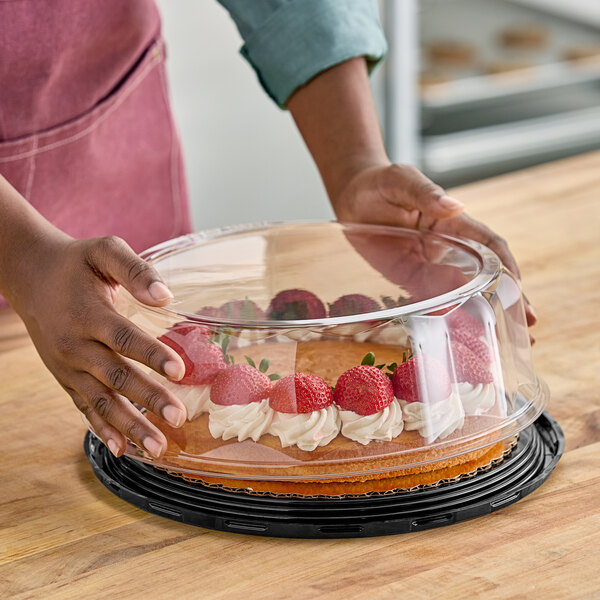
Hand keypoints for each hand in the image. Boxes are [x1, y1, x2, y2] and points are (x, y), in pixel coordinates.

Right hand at [10, 233, 187, 457]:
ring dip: (131, 425)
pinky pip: (85, 407)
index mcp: (88, 314)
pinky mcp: (65, 378)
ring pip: (102, 400)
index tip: (179, 371)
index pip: (123, 338)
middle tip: (178, 418)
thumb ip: (135, 270)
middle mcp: (75, 345)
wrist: (30, 275)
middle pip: (116, 376)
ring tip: (158, 447)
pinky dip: (103, 428)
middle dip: (148, 399)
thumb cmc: (76, 263)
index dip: (151, 354)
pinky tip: (123, 448)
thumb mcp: (105, 251)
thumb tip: (166, 296)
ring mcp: (68, 366)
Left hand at [332, 163, 536, 326]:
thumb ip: (424, 193)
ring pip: (460, 293)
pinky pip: (428, 299)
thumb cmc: (380, 182)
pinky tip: (456, 336)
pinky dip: (443, 317)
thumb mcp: (401, 180)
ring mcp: (428, 265)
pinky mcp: (407, 277)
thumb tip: (454, 207)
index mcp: (454, 223)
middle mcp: (447, 248)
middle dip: (508, 299)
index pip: (490, 247)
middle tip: (528, 326)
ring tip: (499, 342)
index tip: (520, 290)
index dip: (508, 267)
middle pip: (485, 275)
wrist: (351, 197)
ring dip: (479, 314)